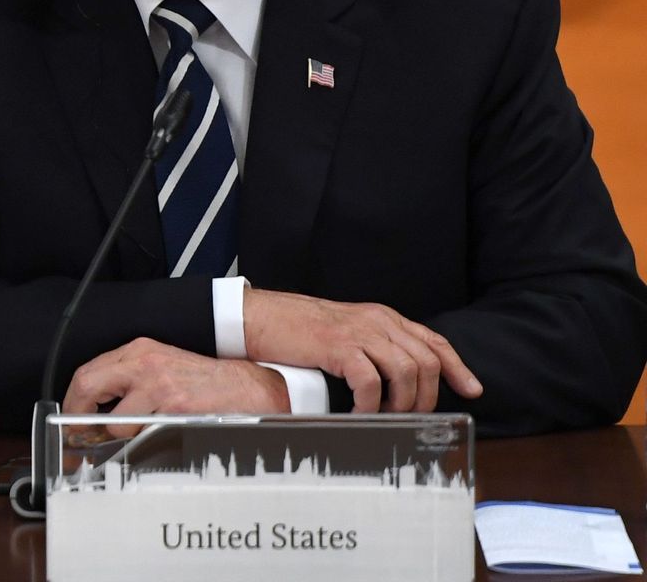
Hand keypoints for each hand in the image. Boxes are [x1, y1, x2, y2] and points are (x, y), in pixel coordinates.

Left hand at [63, 338, 289, 426]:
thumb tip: (93, 407)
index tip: (70, 418)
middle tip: (78, 436)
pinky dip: (145, 442)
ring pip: (114, 421)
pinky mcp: (173, 408)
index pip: (87, 373)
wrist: (248, 389)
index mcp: (138, 351)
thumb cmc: (205, 382)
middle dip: (78, 416)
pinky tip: (163, 435)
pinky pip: (142, 434)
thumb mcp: (162, 367)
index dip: (72, 400)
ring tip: (144, 433)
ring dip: (122, 436)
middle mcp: (144, 364)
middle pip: (88, 387)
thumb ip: (128, 380)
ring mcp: (158, 386)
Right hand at [242, 289, 482, 412]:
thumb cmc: (298, 329)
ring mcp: (359, 332)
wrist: (260, 317)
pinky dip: (370, 403)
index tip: (472, 390)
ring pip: (407, 372)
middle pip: (427, 361)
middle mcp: (377, 321)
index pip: (433, 341)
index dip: (458, 367)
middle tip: (411, 416)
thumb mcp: (346, 331)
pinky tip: (359, 411)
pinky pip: (371, 381)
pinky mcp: (339, 346)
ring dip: (402, 402)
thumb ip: (373, 345)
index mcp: (382, 317)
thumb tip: (398, 378)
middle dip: (428, 396)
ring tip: (385, 415)